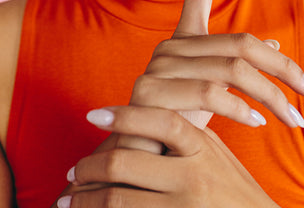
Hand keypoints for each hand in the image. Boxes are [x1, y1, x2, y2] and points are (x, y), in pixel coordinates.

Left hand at [56, 104, 279, 207]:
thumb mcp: (215, 152)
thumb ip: (188, 128)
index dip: (125, 115)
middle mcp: (193, 177)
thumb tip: (155, 105)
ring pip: (120, 200)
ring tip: (70, 199)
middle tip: (73, 171)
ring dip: (87, 200)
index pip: (161, 121)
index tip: (93, 114)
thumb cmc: (233, 188)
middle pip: (128, 163)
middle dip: (91, 167)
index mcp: (202, 148)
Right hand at [127, 0, 303, 139]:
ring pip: (231, 69)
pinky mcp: (151, 92)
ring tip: (295, 118)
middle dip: (285, 70)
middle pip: (240, 44)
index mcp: (182, 41)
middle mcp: (168, 46)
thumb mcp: (215, 93)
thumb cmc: (180, 122)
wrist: (141, 159)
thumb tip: (275, 49)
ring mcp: (158, 67)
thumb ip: (237, 67)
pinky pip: (212, 93)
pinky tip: (258, 123)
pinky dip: (242, 109)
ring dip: (273, 96)